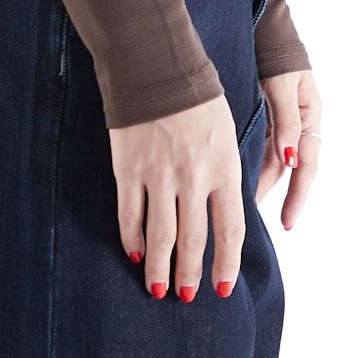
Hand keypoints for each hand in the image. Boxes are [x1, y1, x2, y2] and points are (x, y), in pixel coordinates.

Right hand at [109, 92, 246, 299]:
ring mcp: (158, 173)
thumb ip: (225, 172)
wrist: (154, 62)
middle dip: (191, 273)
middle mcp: (192, 176)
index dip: (226, 264)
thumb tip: (225, 211)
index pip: (230, 230)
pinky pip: (129, 214)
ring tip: (159, 288)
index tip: (223, 288)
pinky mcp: (128, 167)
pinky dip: (132, 238)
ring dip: (160, 267)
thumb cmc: (197, 95)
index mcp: (223, 166)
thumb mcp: (225, 131)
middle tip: (187, 295)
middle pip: (193, 240)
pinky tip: (135, 252)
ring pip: (161, 235)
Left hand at [255, 67, 321, 228]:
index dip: (297, 196)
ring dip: (262, 178)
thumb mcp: (284, 85)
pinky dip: (255, 160)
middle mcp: (300, 123)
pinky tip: (239, 174)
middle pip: (289, 167)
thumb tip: (289, 159)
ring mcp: (285, 120)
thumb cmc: (278, 52)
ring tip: (241, 203)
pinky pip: (265, 145)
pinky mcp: (270, 116)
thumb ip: (287, 119)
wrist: (267, 26)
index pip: (307, 165)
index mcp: (311, 117)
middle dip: (275, 193)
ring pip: (275, 158)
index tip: (287, 222)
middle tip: (253, 218)